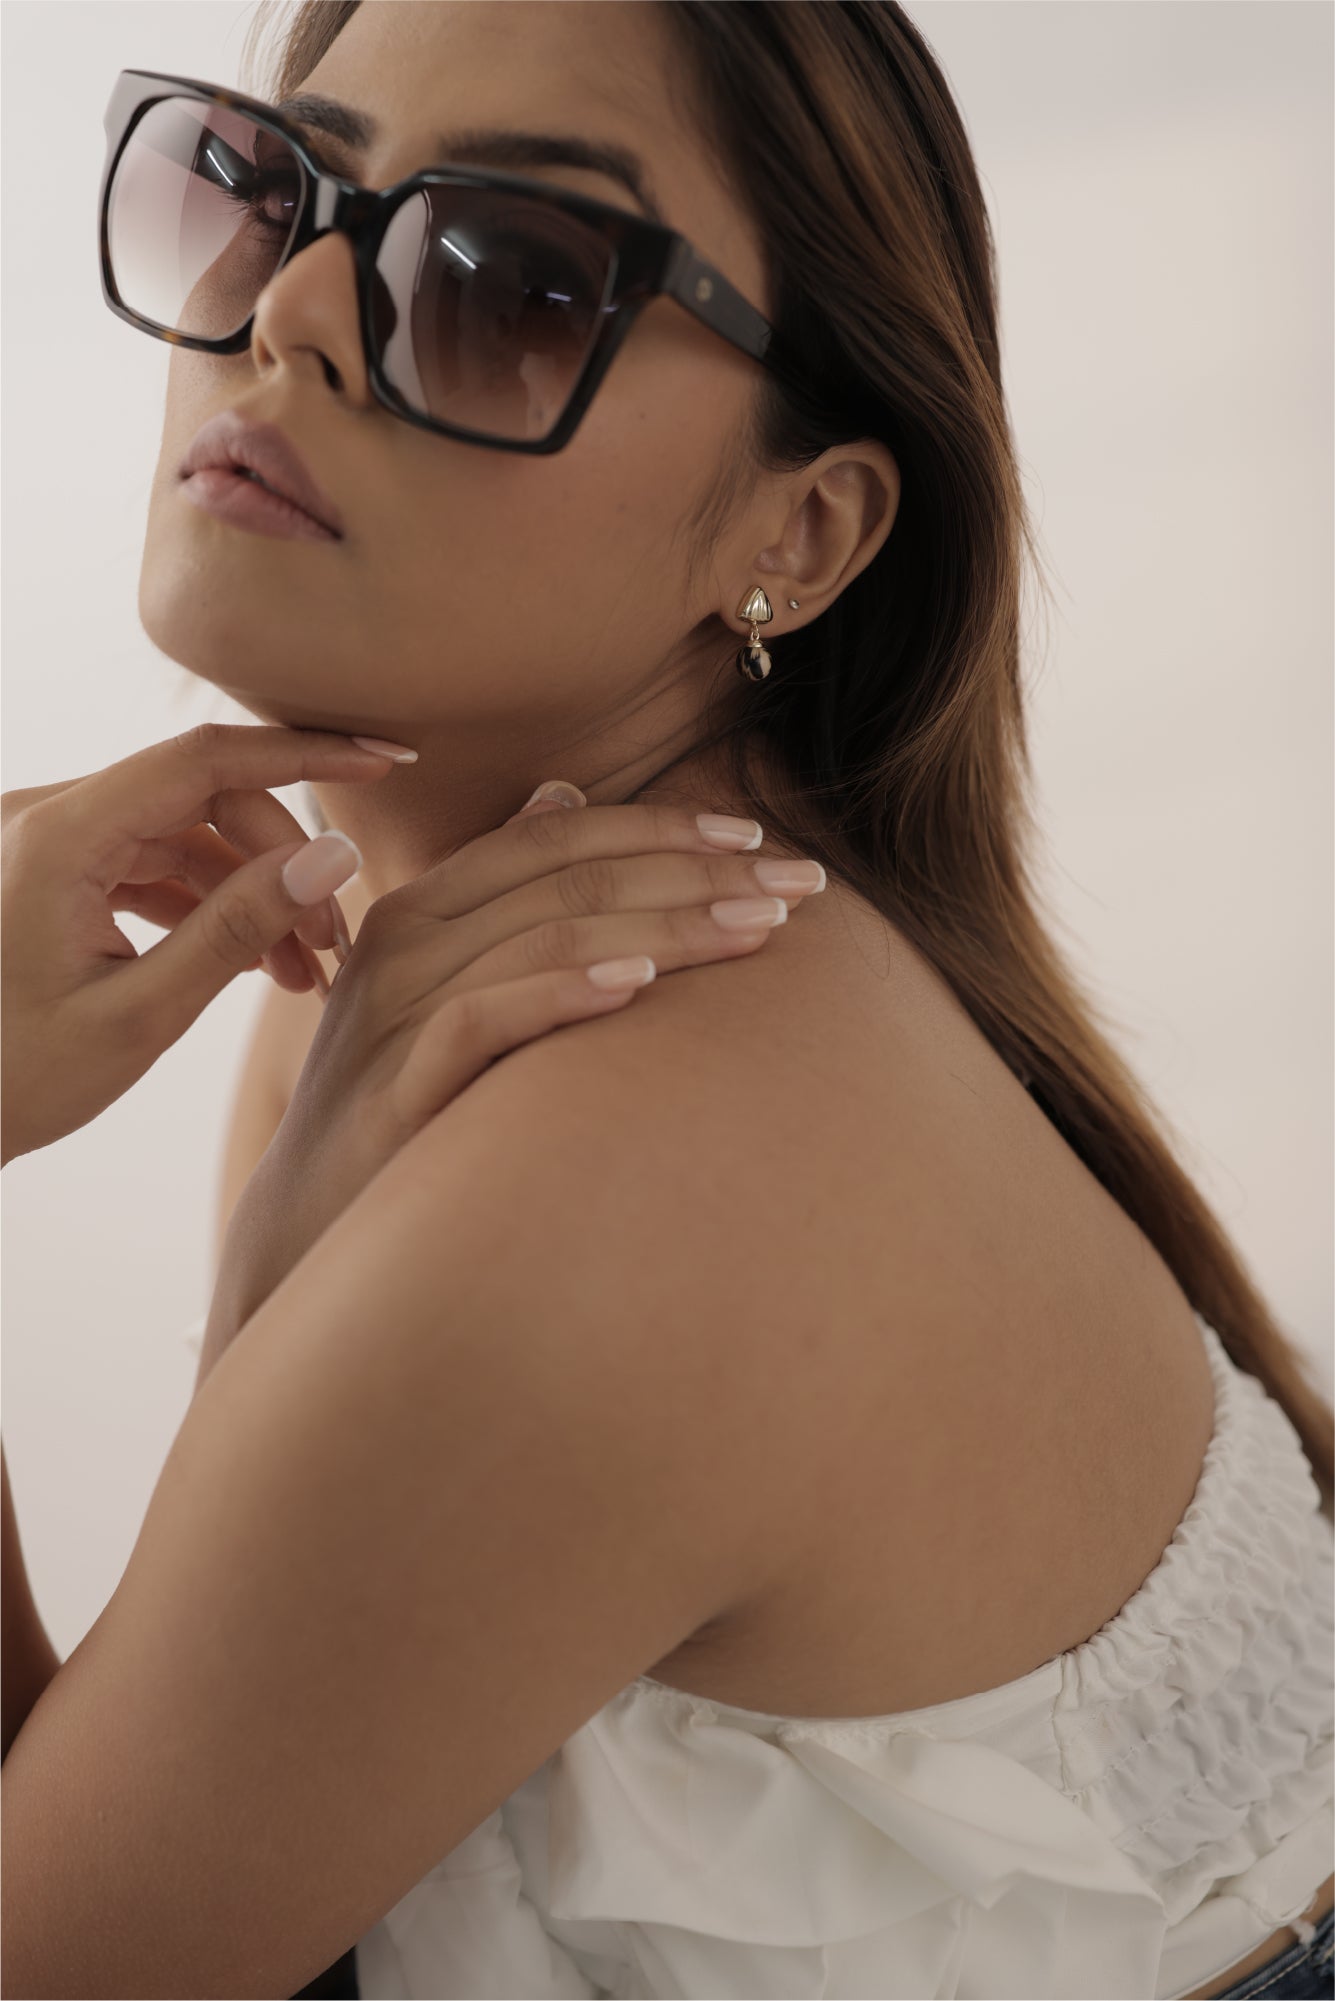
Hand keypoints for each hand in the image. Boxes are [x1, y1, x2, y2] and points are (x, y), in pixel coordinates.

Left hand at [0, 723, 408, 1166]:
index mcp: (56, 836)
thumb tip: (333, 856)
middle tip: (332, 941)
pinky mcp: (56, 873)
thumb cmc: (13, 1081)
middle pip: (203, 798)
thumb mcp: (140, 1014)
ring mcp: (49, 843)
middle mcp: (46, 817)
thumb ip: (236, 928)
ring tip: (306, 969)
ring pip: (187, 835)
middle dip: (282, 859)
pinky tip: (260, 963)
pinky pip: (156, 864)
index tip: (384, 764)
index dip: (304, 755)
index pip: (203, 760)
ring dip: (255, 892)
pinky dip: (213, 907)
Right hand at [202, 793, 824, 1377]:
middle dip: (694, 873)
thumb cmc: (397, 1105)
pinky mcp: (393, 1086)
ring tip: (760, 928)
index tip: (758, 840)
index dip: (659, 827)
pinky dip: (564, 993)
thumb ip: (502, 898)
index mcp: (422, 907)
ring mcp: (392, 1012)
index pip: (554, 837)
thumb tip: (563, 796)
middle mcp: (401, 941)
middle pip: (566, 878)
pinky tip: (640, 986)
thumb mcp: (444, 987)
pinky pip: (485, 1022)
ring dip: (664, 926)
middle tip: (802, 884)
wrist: (299, 1228)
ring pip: (544, 936)